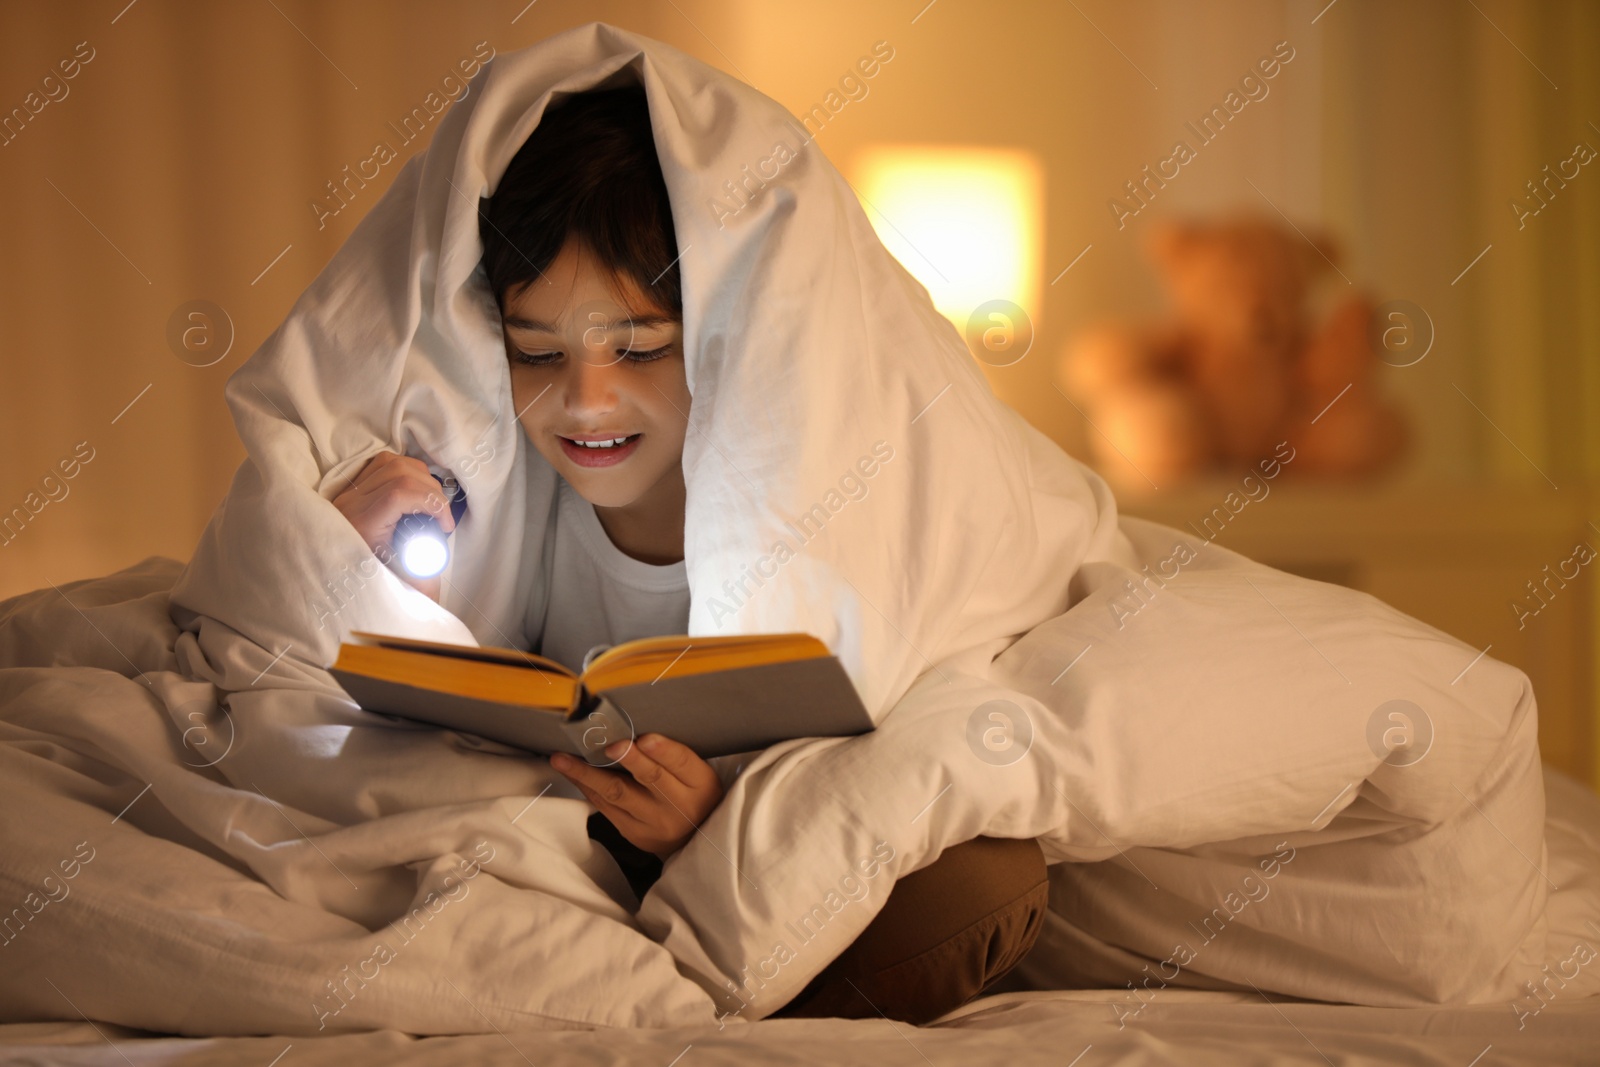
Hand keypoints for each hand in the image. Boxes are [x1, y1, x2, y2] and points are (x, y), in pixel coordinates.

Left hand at [329, 451, 453, 600]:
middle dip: (432, 490)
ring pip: (393, 462)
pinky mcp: (353, 486)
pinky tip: (416, 487)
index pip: (400, 494)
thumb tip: (440, 570)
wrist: (332, 573)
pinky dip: (407, 470)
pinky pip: (384, 462)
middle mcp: (352, 502)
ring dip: (421, 476)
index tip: (446, 525)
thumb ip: (419, 576)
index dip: (432, 503)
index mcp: (362, 524)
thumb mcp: (394, 578)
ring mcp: (351, 491)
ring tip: (431, 500)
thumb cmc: (367, 579)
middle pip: (400, 473)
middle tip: (442, 515)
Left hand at [551, 733, 724, 859]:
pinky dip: (587, 787)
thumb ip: (674, 754)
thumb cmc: (694, 794)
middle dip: (628, 759)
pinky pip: (605, 807)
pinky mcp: (632, 832)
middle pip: (650, 778)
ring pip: (617, 794)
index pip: (682, 762)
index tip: (645, 738)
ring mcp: (653, 822)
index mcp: (701, 783)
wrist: (693, 839)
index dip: (663, 750)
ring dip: (587, 774)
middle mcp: (679, 805)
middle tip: (608, 744)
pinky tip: (571, 773)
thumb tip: (634, 727)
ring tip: (562, 759)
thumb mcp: (698, 773)